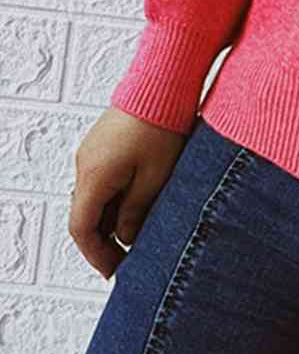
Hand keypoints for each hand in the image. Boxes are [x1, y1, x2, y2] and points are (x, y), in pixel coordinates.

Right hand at [70, 107, 189, 278]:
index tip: (113, 270)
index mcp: (94, 177)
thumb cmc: (162, 125)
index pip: (81, 229)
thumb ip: (137, 210)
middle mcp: (84, 164)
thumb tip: (126, 237)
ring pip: (94, 197)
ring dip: (111, 217)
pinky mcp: (103, 142)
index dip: (96, 254)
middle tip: (126, 257)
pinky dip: (114, 196)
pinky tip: (138, 201)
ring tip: (137, 232)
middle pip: (85, 214)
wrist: (162, 82)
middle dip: (104, 239)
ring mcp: (91, 151)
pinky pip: (101, 178)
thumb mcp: (155, 176)